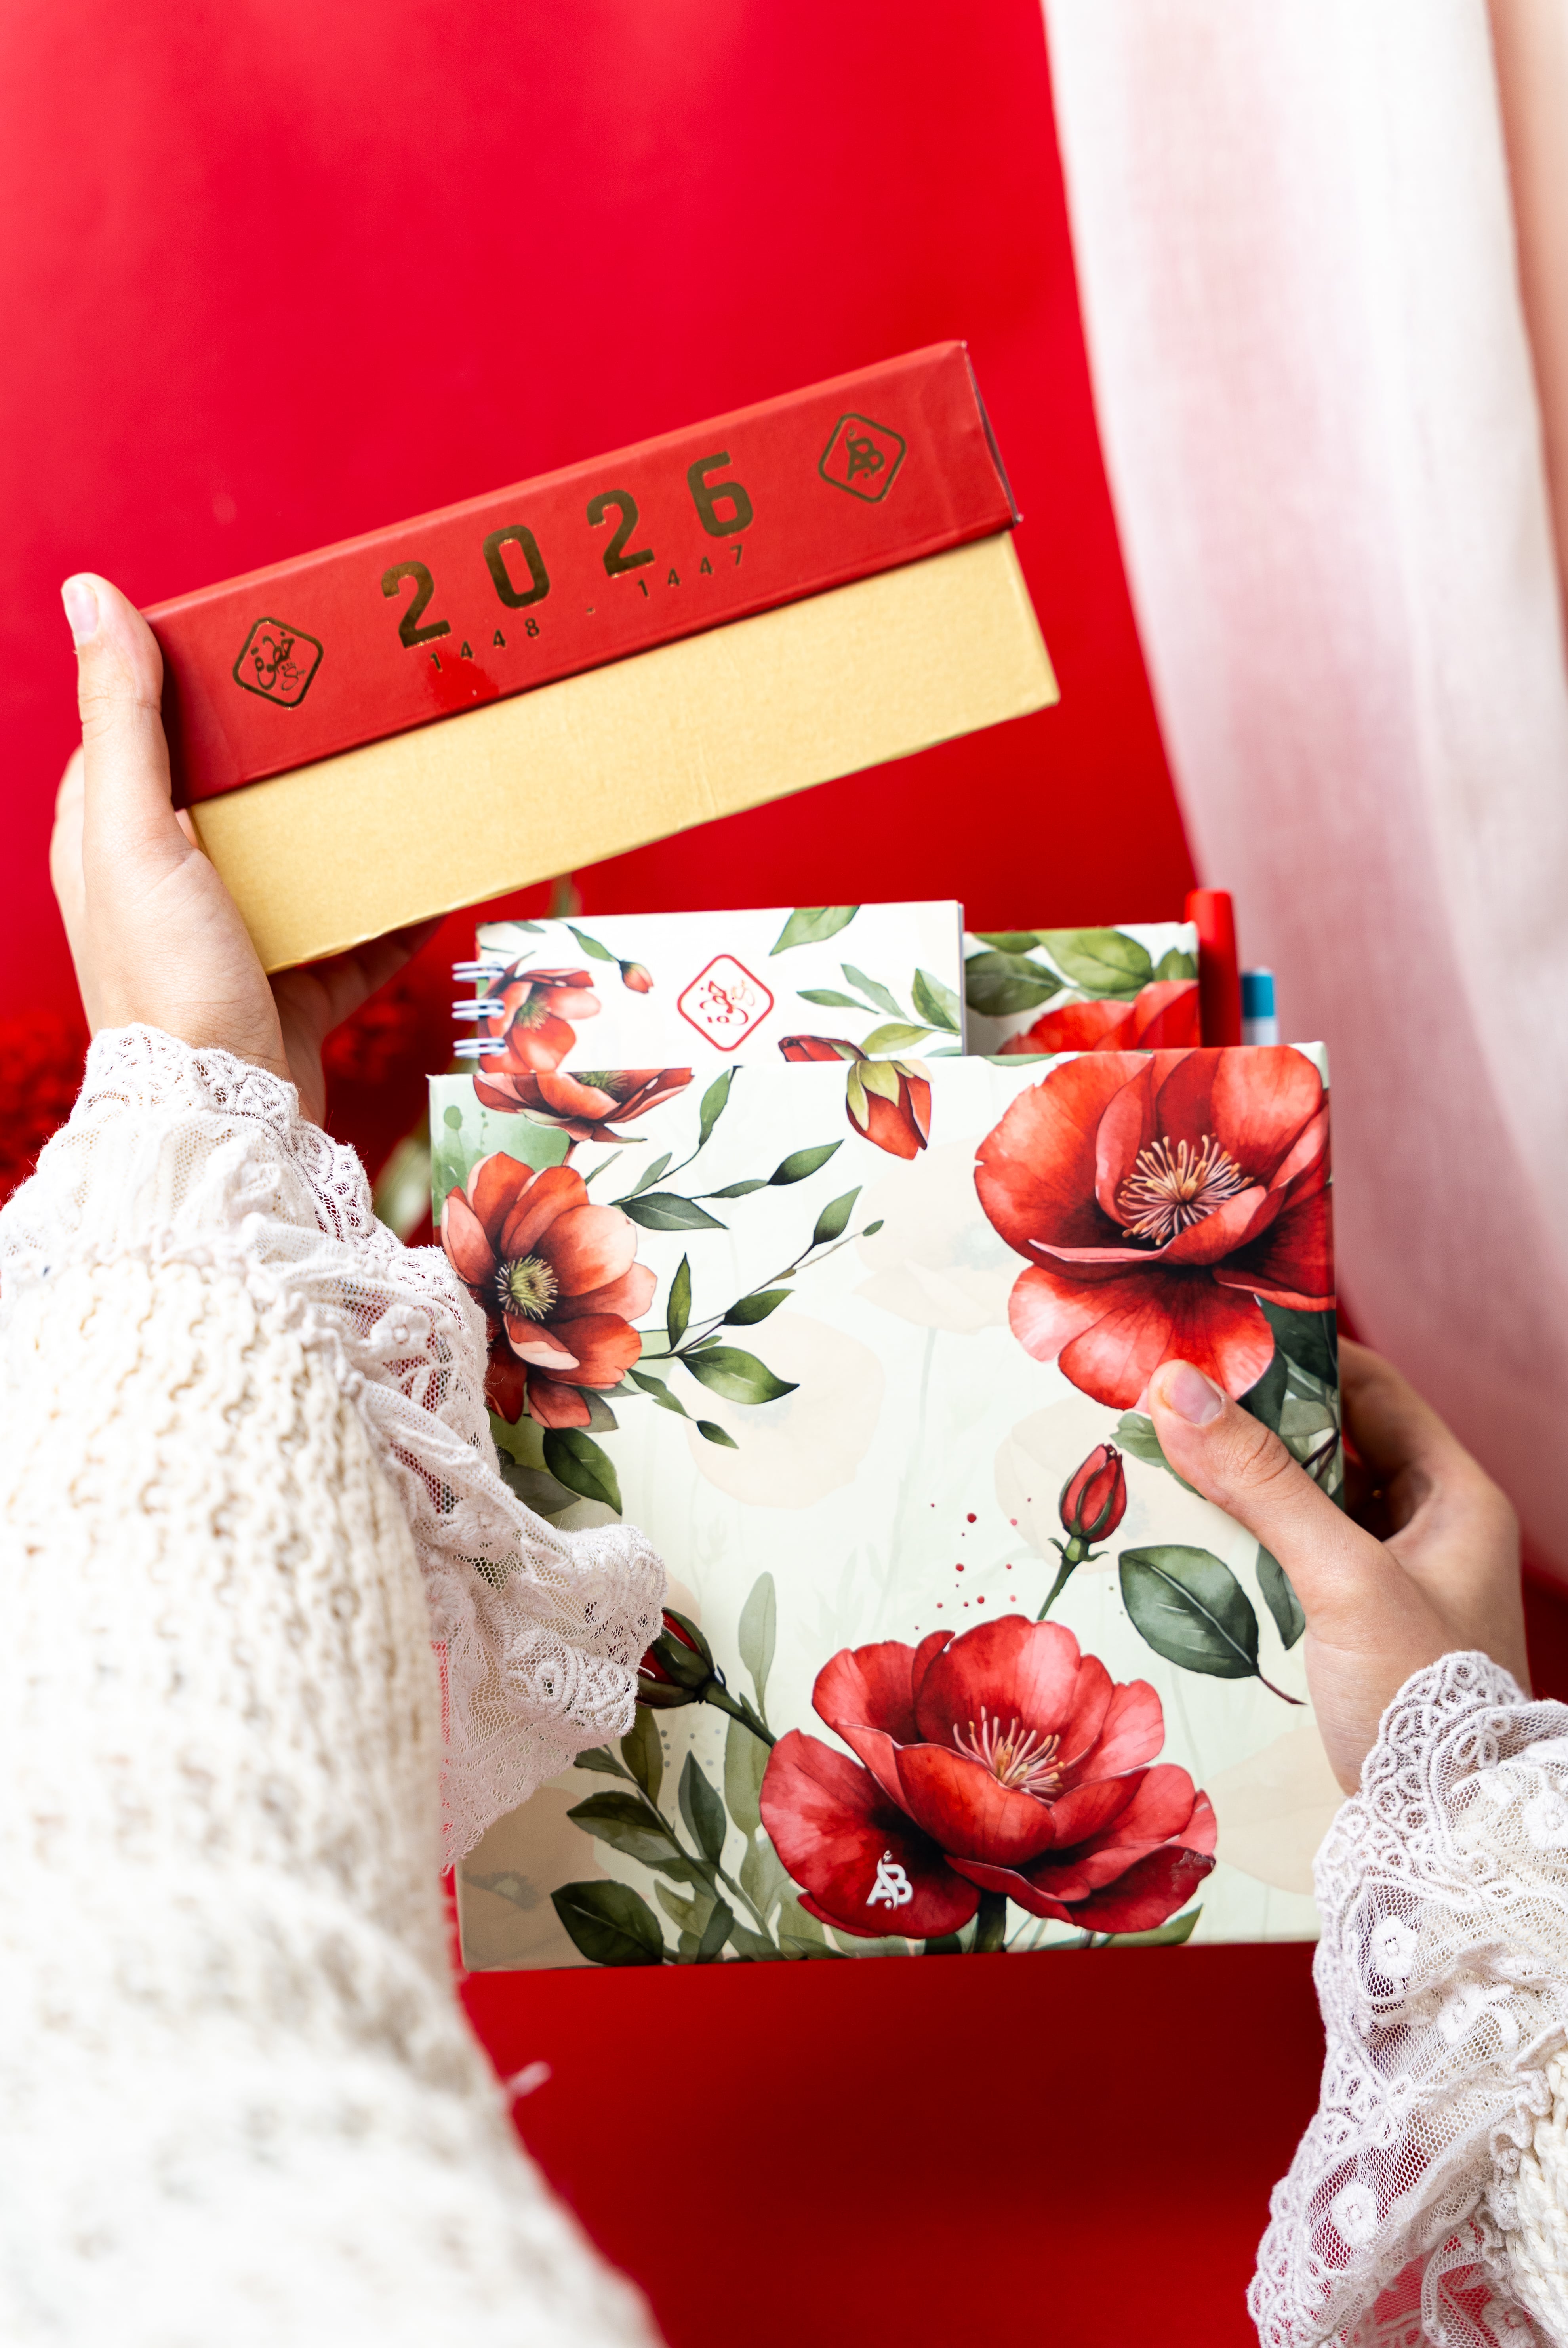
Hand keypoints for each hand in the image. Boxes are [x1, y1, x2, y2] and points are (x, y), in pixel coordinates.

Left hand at [50, 573, 435, 1128]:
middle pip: (233, 795)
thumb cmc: (164, 979)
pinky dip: (394, 915)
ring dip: (348, 830)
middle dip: (290, 755)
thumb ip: (122, 716)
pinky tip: (437, 882)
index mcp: (108, 840)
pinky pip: (355, 941)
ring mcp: (232, 944)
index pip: (142, 731)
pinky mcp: (291, 995)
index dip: (195, 681)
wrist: (224, 1121)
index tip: (265, 642)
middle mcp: (165, 890)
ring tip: (402, 782)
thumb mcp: (134, 831)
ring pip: (297, 865)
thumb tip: (91, 593)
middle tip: (355, 702)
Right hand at [1148, 1339, 1526, 1791]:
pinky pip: (1291, 1559)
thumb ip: (1263, 1484)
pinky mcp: (1351, 1629)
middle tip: (1170, 1400)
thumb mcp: (1342, 1580)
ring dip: (1240, 1487)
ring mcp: (1391, 1581)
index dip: (1301, 1355)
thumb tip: (1180, 1388)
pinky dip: (1243, 1543)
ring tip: (1160, 1459)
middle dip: (1253, 1424)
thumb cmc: (1417, 1699)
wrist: (1439, 1834)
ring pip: (1304, 1504)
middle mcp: (1428, 1530)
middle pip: (1332, 1443)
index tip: (1221, 1340)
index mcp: (1455, 1497)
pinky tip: (1183, 1538)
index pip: (1371, 1387)